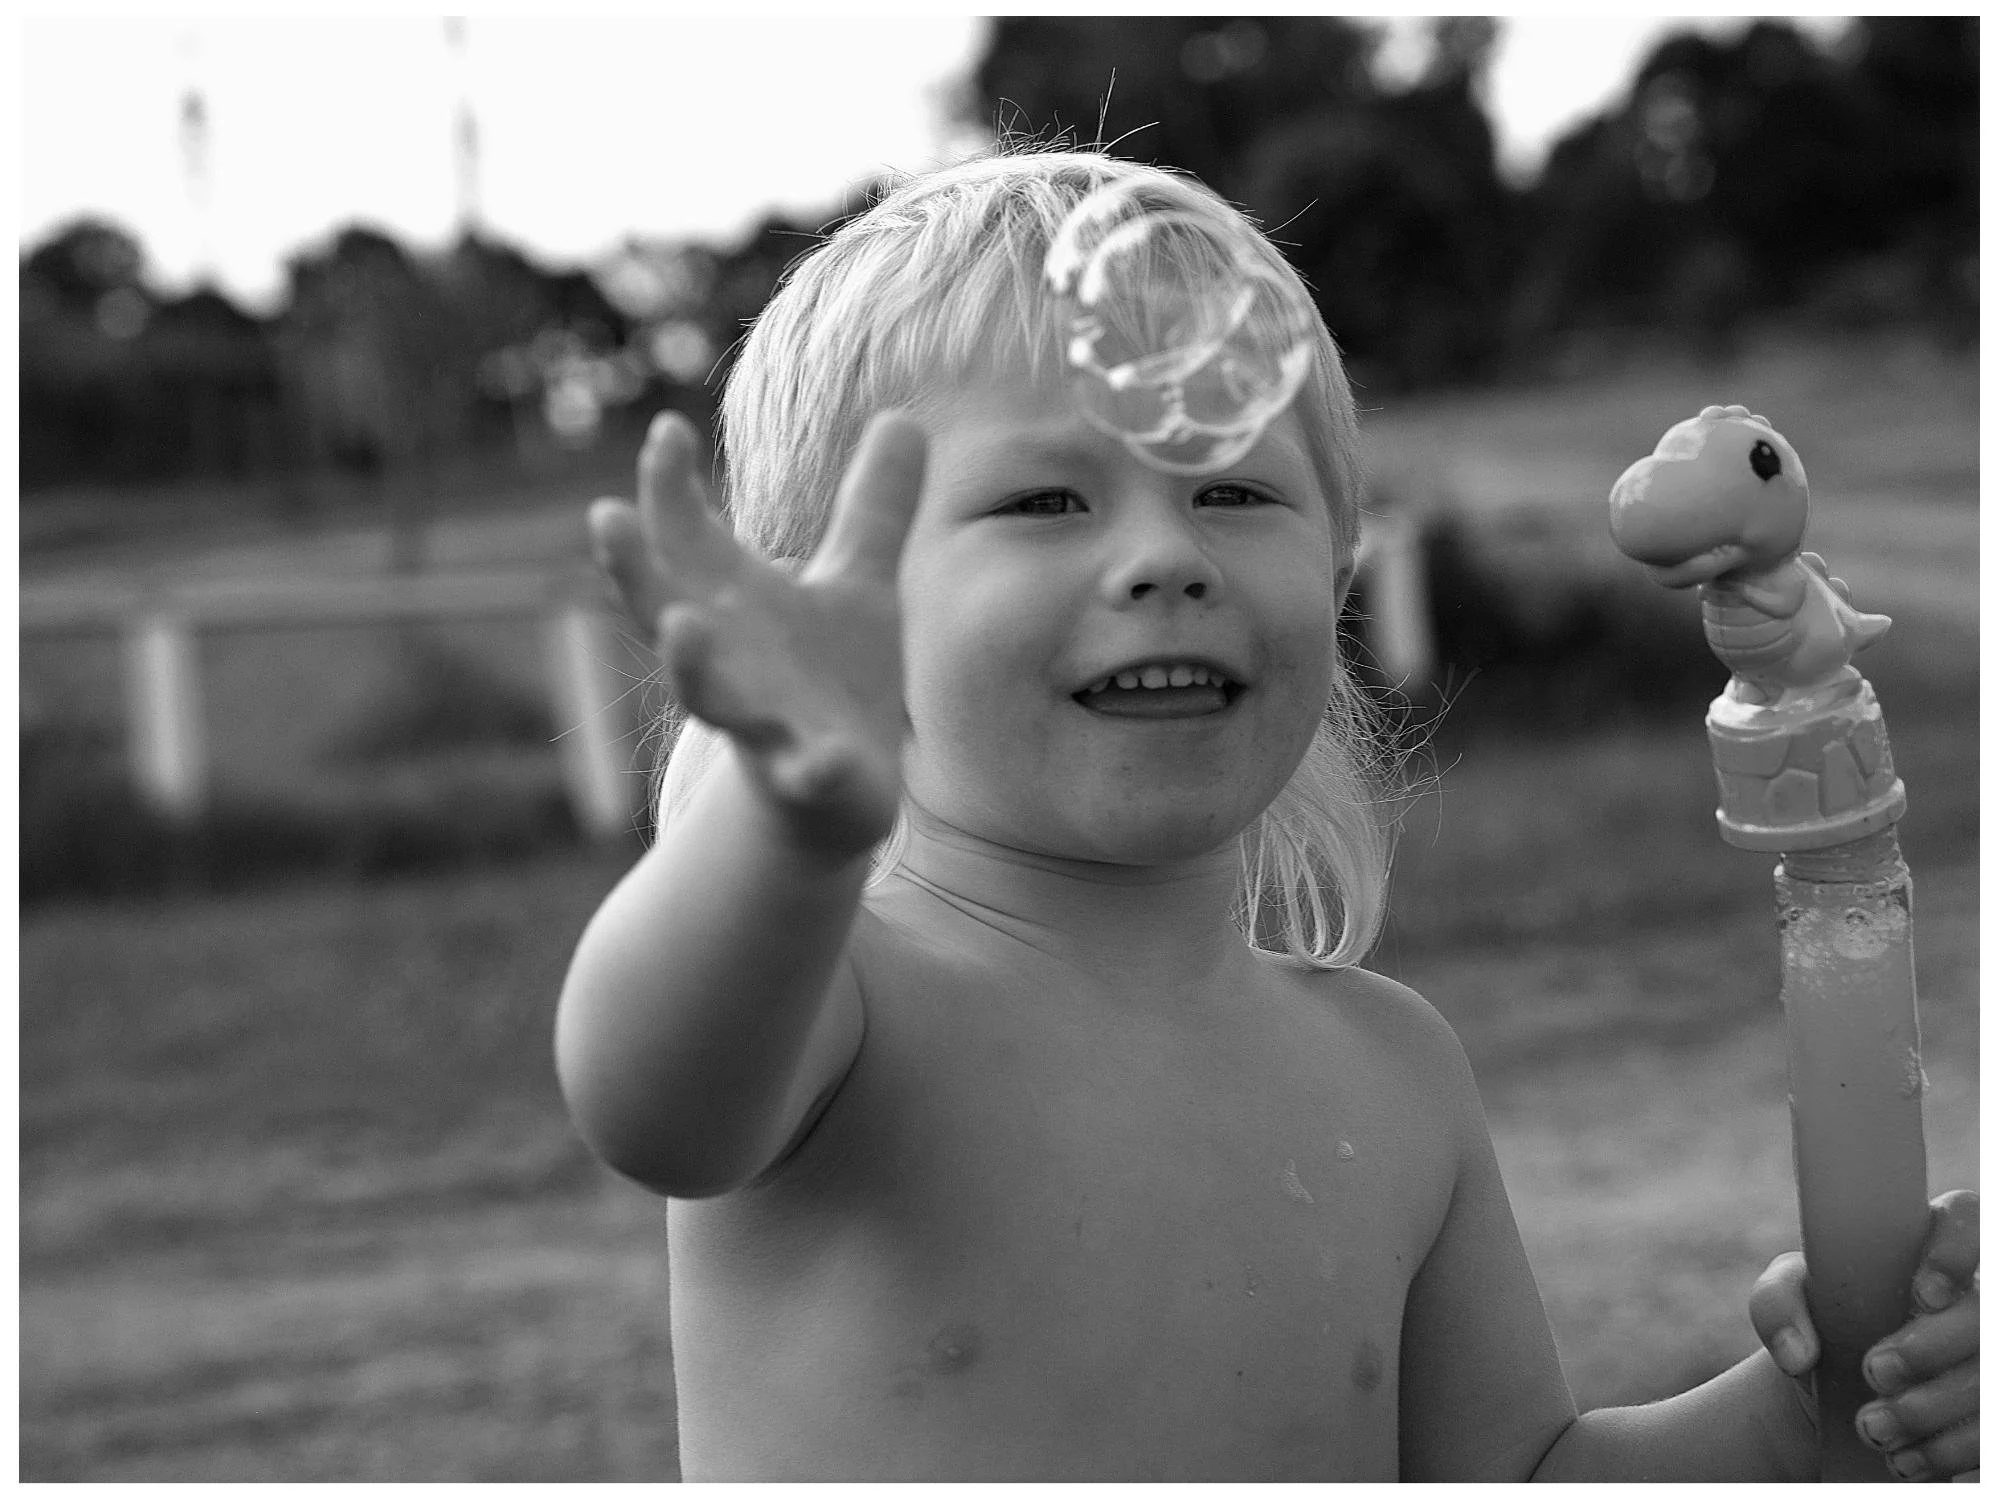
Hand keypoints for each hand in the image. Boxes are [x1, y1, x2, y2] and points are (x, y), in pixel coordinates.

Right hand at [588, 409, 926, 854]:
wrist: (841, 794)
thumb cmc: (832, 678)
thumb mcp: (858, 584)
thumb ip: (874, 507)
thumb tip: (902, 416)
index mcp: (731, 605)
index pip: (682, 537)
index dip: (668, 487)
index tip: (667, 430)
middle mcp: (729, 658)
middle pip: (661, 608)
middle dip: (632, 569)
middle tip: (604, 516)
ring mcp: (761, 720)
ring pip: (708, 697)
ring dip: (690, 664)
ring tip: (680, 628)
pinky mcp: (806, 776)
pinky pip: (802, 773)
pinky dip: (808, 768)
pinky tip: (820, 761)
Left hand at [1752, 1189, 1979, 1479]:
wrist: (1836, 1394)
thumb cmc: (1822, 1327)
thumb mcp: (1788, 1303)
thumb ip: (1778, 1304)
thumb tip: (1798, 1351)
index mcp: (1926, 1248)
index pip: (1965, 1217)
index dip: (1955, 1252)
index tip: (1922, 1294)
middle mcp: (1973, 1297)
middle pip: (1986, 1315)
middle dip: (1931, 1349)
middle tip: (1875, 1372)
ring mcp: (1987, 1357)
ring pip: (1990, 1382)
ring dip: (1934, 1411)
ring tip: (1875, 1428)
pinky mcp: (1988, 1414)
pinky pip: (1991, 1440)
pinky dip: (1950, 1454)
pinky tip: (1909, 1459)